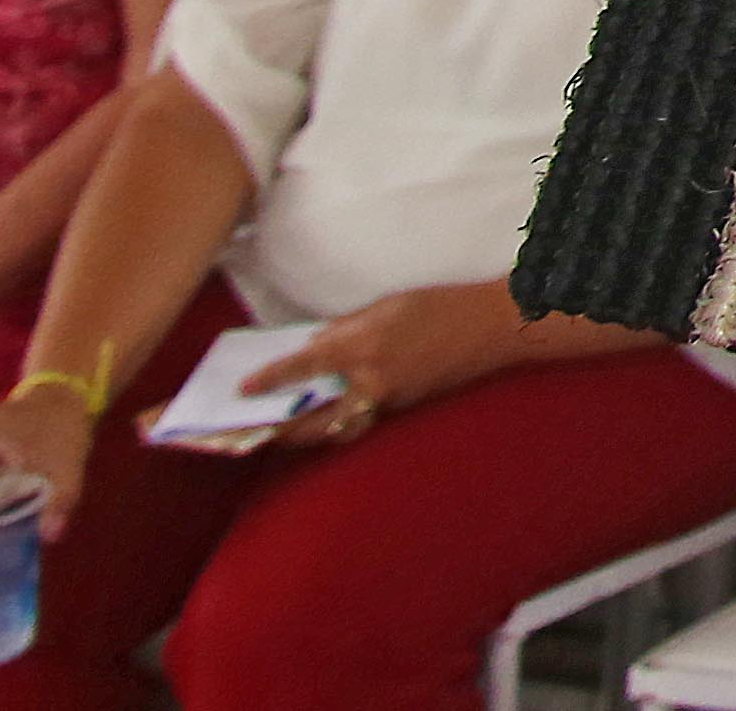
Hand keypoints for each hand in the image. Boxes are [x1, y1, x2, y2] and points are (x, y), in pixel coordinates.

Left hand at [271, 282, 535, 439]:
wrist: (491, 327)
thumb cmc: (439, 305)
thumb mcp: (387, 305)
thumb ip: (347, 327)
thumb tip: (317, 346)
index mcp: (363, 346)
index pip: (304, 366)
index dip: (271, 378)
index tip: (244, 388)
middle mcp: (370, 379)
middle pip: (314, 419)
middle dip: (284, 428)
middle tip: (261, 428)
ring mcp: (388, 399)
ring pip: (337, 425)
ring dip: (310, 429)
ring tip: (290, 425)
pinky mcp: (402, 406)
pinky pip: (361, 418)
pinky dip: (341, 418)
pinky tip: (331, 409)